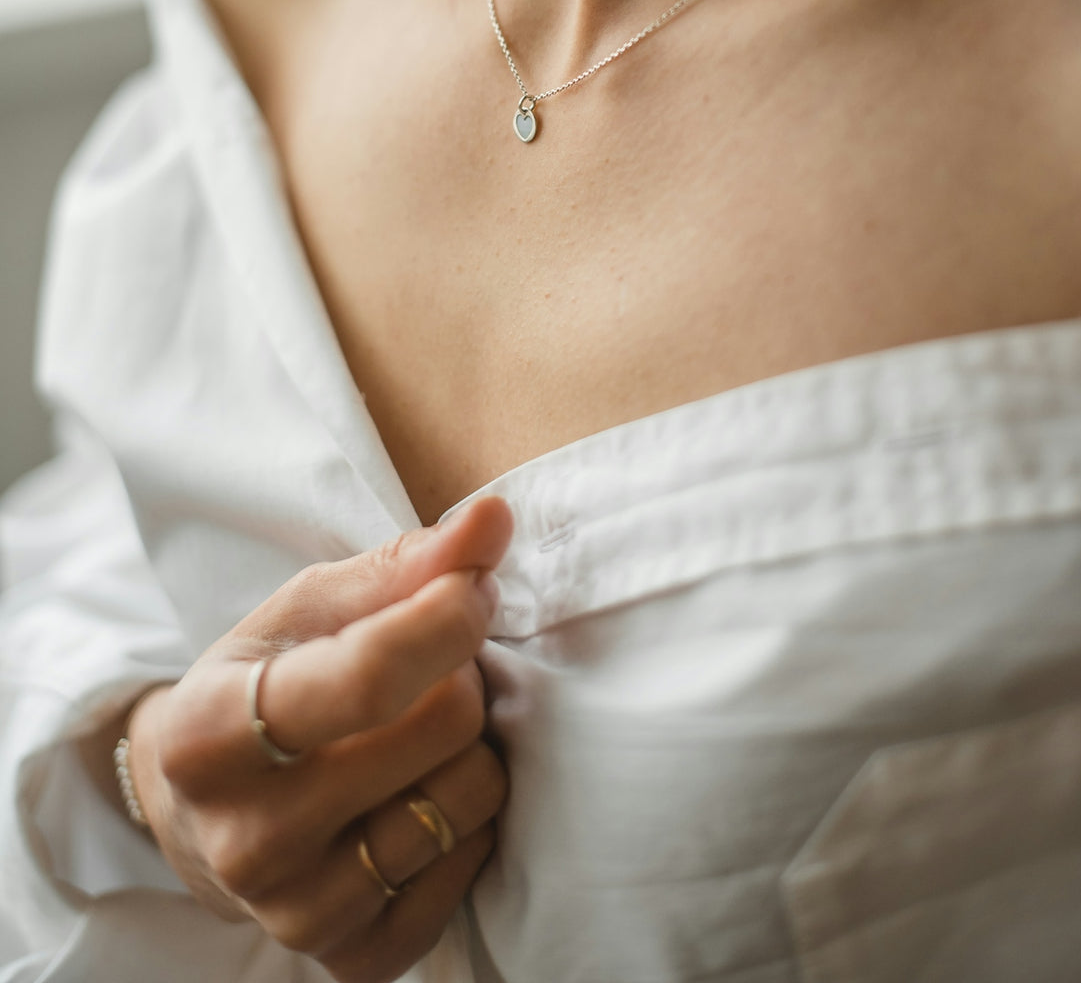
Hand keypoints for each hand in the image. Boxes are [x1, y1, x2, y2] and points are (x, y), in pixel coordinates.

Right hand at [126, 497, 512, 982]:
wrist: (213, 805)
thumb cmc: (270, 679)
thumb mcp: (312, 607)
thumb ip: (406, 564)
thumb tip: (494, 519)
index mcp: (209, 734)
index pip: (365, 676)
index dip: (446, 617)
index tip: (473, 585)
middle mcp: (244, 839)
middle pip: (439, 728)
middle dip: (460, 677)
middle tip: (432, 672)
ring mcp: (296, 912)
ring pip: (468, 799)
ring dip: (474, 747)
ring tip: (426, 733)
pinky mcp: (354, 958)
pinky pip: (472, 870)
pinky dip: (470, 820)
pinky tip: (424, 794)